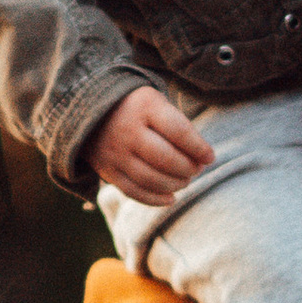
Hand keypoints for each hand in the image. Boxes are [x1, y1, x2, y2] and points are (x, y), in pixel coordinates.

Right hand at [92, 86, 213, 207]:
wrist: (92, 110)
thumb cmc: (138, 109)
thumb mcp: (157, 103)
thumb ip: (179, 127)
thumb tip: (203, 159)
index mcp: (144, 107)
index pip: (179, 131)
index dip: (199, 148)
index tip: (210, 157)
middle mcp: (127, 130)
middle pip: (166, 158)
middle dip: (188, 168)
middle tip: (197, 169)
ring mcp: (115, 153)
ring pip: (151, 179)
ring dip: (175, 184)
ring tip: (185, 180)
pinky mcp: (107, 171)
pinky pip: (134, 192)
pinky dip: (156, 199)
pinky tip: (171, 197)